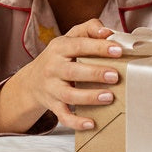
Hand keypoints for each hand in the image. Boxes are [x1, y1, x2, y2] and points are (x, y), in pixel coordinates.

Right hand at [0, 18, 122, 133]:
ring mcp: (52, 88)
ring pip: (69, 95)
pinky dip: (76, 122)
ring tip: (109, 97)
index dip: (98, 47)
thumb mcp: (71, 37)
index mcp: (59, 48)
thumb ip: (90, 28)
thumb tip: (108, 32)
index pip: (79, 46)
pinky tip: (92, 123)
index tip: (118, 50)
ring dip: (89, 97)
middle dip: (95, 74)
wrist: (32, 80)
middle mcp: (53, 68)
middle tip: (116, 76)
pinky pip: (63, 116)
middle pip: (73, 72)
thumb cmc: (61, 55)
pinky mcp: (53, 105)